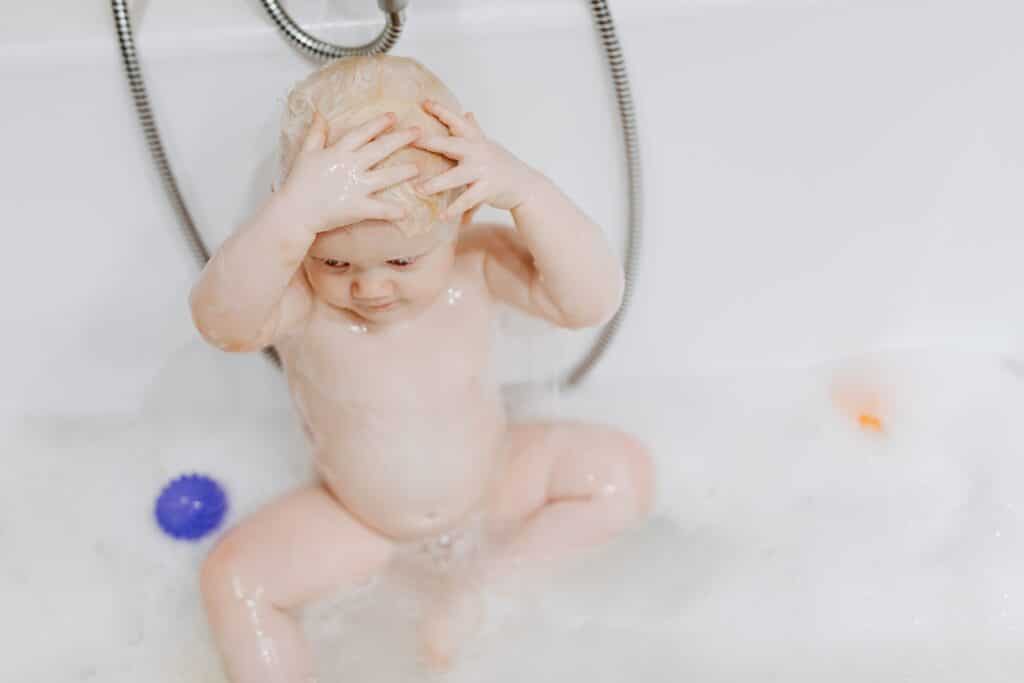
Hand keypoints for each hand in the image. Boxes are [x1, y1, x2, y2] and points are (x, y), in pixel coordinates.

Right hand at [277, 111, 420, 233]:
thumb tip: (319, 114)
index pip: (362, 133)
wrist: (295, 210)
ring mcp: (355, 187)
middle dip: (400, 139)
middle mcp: (350, 166)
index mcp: (338, 152)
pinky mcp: (357, 207)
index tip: (394, 116)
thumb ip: (316, 133)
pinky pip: (379, 209)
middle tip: (419, 132)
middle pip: (380, 149)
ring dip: (403, 172)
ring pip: (385, 177)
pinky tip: (407, 212)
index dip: (379, 124)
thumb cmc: (299, 182)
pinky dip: (392, 211)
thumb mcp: (306, 152)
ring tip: (417, 168)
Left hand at [413, 100, 539, 219]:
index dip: (442, 111)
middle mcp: (479, 152)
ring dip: (437, 183)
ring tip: (420, 189)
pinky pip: (468, 200)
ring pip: (457, 176)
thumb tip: (468, 112)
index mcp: (477, 141)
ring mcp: (484, 170)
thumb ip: (475, 131)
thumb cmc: (503, 166)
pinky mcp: (489, 189)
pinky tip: (443, 216)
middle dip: (431, 142)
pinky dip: (455, 209)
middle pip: (452, 145)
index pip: (458, 122)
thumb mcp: (488, 146)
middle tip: (411, 140)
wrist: (527, 186)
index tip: (424, 103)